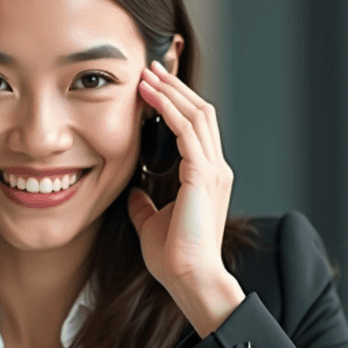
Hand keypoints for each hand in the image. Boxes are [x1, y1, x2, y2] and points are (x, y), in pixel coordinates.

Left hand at [129, 61, 244, 336]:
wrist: (190, 278)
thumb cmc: (174, 259)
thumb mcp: (152, 224)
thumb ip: (145, 205)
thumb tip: (132, 192)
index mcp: (207, 177)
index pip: (196, 128)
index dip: (176, 104)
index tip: (152, 88)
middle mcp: (215, 168)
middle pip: (201, 112)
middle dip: (175, 87)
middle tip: (149, 69)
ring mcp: (213, 170)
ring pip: (197, 114)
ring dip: (171, 91)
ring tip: (147, 74)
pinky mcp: (203, 175)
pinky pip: (187, 129)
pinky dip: (169, 108)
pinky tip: (150, 96)